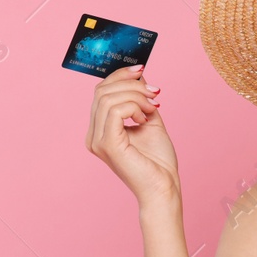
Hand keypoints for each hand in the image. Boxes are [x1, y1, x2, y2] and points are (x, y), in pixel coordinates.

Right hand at [85, 64, 179, 208]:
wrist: (164, 188)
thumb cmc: (158, 161)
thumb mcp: (150, 121)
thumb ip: (140, 100)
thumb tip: (138, 75)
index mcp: (100, 130)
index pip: (100, 92)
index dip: (119, 76)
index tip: (142, 69)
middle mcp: (93, 135)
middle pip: (102, 91)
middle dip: (131, 84)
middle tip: (156, 92)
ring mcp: (97, 140)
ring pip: (108, 98)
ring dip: (136, 96)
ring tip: (154, 107)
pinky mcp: (107, 145)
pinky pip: (115, 111)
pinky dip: (134, 107)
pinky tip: (146, 117)